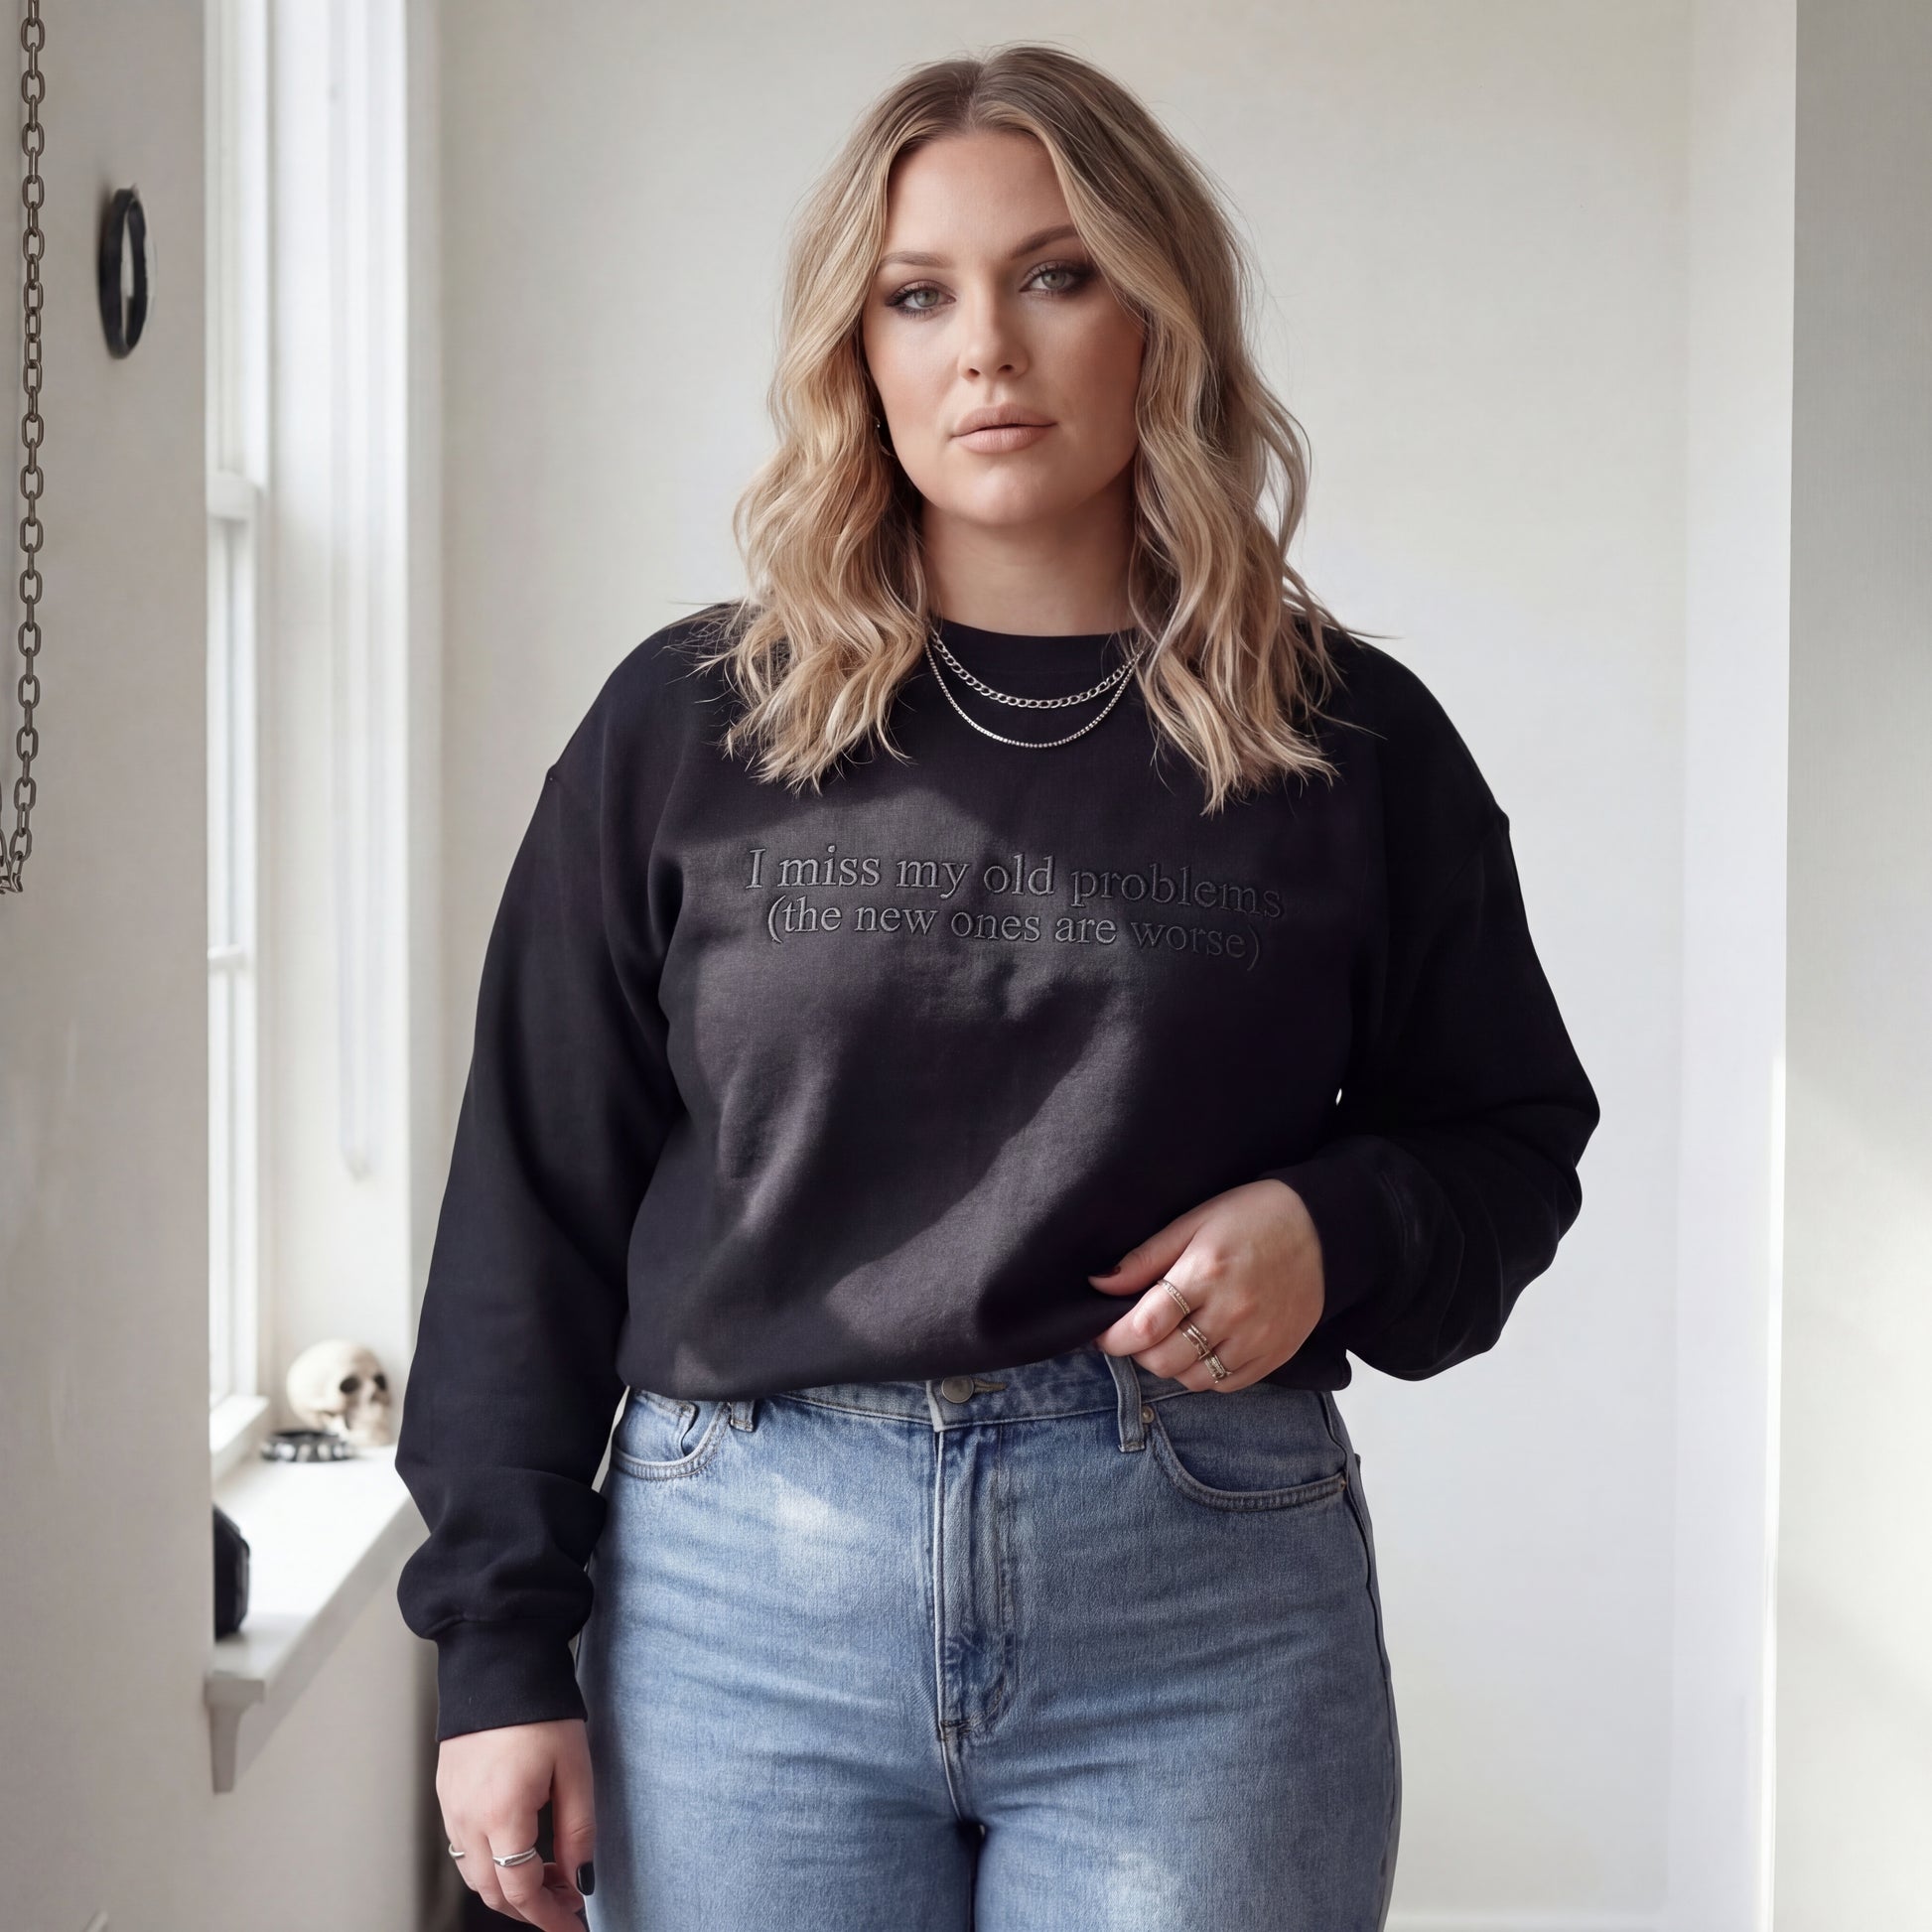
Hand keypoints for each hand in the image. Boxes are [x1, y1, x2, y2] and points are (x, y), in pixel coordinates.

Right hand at [437, 1717, 594, 1925]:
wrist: (498, 1661)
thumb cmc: (540, 1710)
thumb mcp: (575, 1768)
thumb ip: (578, 1829)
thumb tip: (580, 1878)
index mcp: (502, 1814)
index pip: (521, 1890)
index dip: (549, 1916)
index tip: (572, 1926)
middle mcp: (468, 1818)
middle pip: (493, 1892)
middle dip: (531, 1908)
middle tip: (567, 1901)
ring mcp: (451, 1807)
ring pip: (475, 1875)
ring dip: (509, 1888)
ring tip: (550, 1876)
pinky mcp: (446, 1793)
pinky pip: (464, 1848)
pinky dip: (490, 1864)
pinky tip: (519, 1850)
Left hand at [1088, 1179, 1324, 1389]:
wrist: (1323, 1229)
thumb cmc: (1252, 1217)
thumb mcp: (1194, 1221)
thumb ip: (1145, 1258)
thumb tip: (1099, 1283)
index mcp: (1205, 1273)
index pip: (1144, 1326)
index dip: (1112, 1337)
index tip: (1101, 1334)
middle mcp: (1231, 1312)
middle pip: (1163, 1359)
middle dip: (1137, 1351)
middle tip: (1136, 1332)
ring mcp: (1256, 1339)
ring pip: (1192, 1378)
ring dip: (1170, 1365)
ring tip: (1169, 1339)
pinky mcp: (1275, 1354)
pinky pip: (1225, 1385)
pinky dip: (1203, 1375)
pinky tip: (1201, 1349)